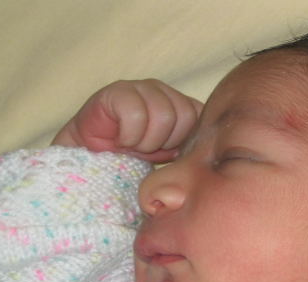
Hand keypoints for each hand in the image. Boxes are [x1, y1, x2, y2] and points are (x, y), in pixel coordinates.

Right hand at [52, 79, 202, 162]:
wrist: (93, 166)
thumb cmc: (135, 163)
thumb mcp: (171, 159)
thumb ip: (192, 149)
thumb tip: (215, 154)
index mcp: (182, 107)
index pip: (200, 117)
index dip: (184, 142)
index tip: (167, 153)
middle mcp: (164, 93)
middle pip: (184, 115)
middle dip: (165, 142)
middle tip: (145, 149)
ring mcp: (141, 88)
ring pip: (162, 114)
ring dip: (145, 141)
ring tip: (132, 145)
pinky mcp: (116, 91)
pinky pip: (135, 112)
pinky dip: (128, 135)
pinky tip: (119, 139)